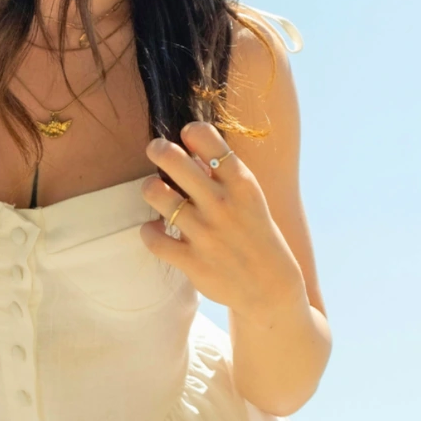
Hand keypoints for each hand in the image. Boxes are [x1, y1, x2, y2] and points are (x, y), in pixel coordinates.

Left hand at [140, 122, 308, 319]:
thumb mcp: (250, 200)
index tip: (186, 136)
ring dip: (150, 188)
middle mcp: (222, 205)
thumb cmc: (256, 235)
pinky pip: (153, 237)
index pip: (209, 139)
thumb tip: (190, 148)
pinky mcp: (192, 262)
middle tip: (156, 149)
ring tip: (154, 190)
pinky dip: (149, 231)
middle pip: (174, 160)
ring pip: (156, 194)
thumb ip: (223, 176)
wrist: (271, 288)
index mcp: (242, 185)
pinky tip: (157, 229)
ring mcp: (205, 234)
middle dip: (158, 149)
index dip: (192, 131)